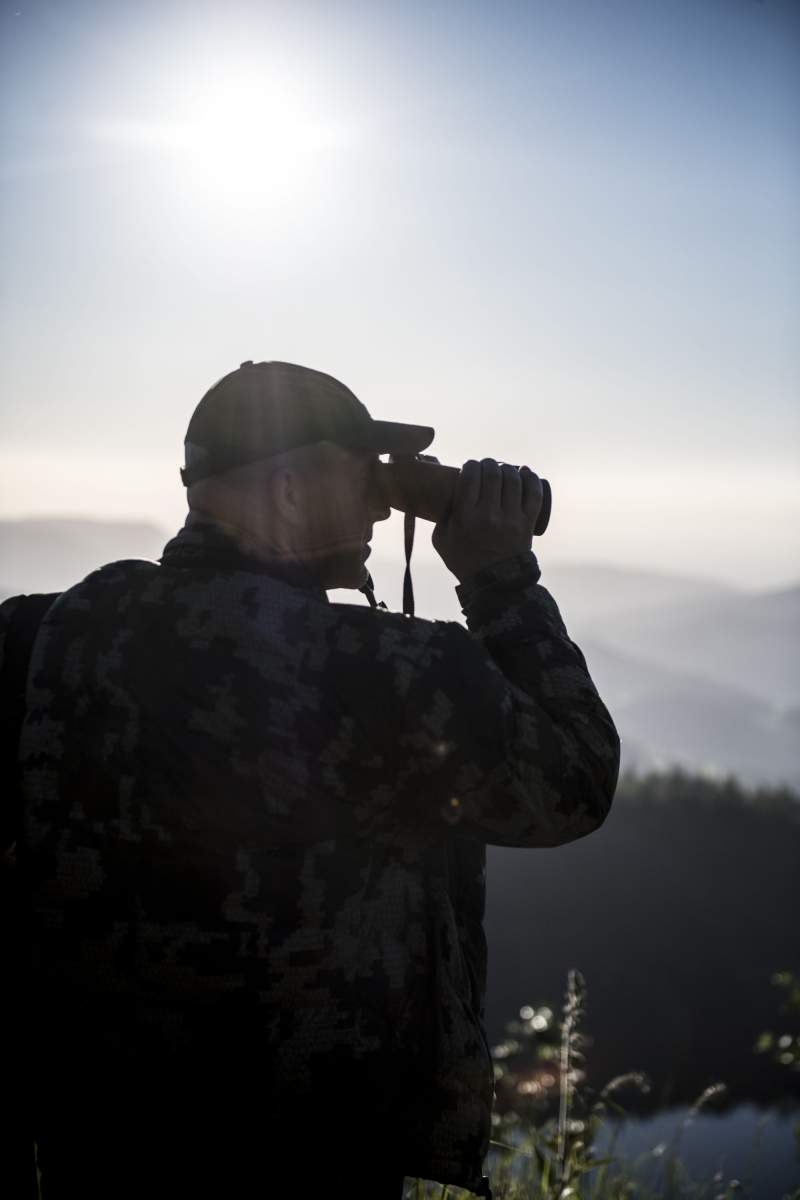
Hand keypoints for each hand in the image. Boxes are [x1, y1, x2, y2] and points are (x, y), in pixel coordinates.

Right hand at [432, 458, 543, 582]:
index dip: (471, 465)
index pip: (470, 476)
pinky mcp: (527, 523)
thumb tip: (447, 493)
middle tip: (486, 466)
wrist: (494, 584)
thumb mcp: (442, 540)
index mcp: (466, 517)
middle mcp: (489, 515)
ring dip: (507, 468)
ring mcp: (511, 518)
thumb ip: (442, 516)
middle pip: (492, 473)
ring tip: (503, 469)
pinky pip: (533, 494)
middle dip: (488, 463)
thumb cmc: (465, 561)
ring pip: (512, 479)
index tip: (470, 466)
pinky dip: (531, 478)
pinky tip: (525, 472)